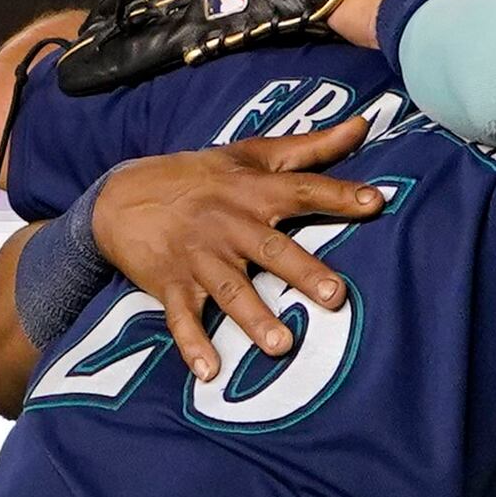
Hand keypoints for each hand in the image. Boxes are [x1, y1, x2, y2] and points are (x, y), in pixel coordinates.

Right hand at [86, 117, 381, 381]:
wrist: (119, 196)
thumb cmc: (200, 177)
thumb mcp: (250, 155)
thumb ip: (311, 148)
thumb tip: (363, 124)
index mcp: (252, 192)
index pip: (302, 190)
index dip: (339, 194)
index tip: (376, 202)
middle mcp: (228, 225)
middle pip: (271, 249)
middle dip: (303, 272)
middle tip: (336, 296)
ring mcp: (198, 258)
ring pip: (230, 289)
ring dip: (254, 317)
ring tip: (281, 345)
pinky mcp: (170, 284)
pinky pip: (182, 318)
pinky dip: (192, 344)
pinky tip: (208, 372)